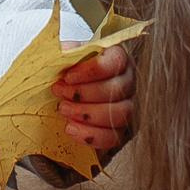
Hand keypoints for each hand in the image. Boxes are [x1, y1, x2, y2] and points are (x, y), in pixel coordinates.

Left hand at [54, 41, 133, 160]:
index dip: (92, 70)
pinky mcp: (122, 132)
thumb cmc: (68, 76)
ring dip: (87, 114)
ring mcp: (128, 108)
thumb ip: (67, 54)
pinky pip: (113, 138)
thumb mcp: (66, 60)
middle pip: (117, 89)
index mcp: (117, 59)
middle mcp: (128, 82)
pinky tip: (71, 128)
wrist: (66, 99)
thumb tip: (65, 52)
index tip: (67, 77)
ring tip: (63, 110)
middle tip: (60, 94)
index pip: (116, 61)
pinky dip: (90, 135)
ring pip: (120, 114)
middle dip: (84, 94)